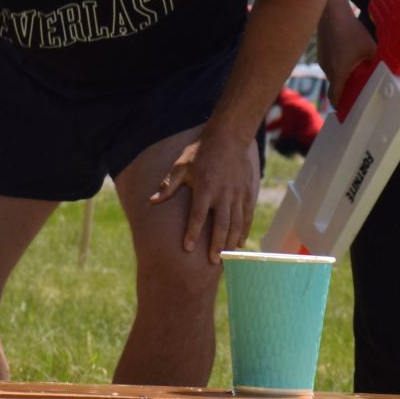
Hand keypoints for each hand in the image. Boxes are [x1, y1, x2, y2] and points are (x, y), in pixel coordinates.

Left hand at [149, 133, 258, 262]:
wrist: (229, 137)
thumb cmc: (201, 152)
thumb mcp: (182, 165)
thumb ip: (169, 185)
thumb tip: (152, 201)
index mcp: (204, 187)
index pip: (197, 216)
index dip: (192, 233)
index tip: (188, 248)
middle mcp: (222, 193)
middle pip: (221, 224)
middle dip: (217, 244)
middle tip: (214, 261)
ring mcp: (237, 194)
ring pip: (237, 223)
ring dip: (231, 241)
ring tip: (227, 257)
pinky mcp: (247, 192)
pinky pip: (247, 215)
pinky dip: (244, 230)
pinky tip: (239, 242)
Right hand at [316, 7, 375, 104]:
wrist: (331, 12)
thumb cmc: (349, 30)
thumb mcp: (370, 48)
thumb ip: (379, 61)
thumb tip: (391, 69)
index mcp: (339, 73)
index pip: (335, 98)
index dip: (341, 106)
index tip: (347, 111)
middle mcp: (328, 69)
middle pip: (335, 87)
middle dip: (345, 91)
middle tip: (357, 90)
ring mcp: (322, 59)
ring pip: (332, 74)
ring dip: (342, 76)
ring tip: (355, 71)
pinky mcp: (322, 51)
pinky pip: (330, 64)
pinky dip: (338, 65)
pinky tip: (348, 55)